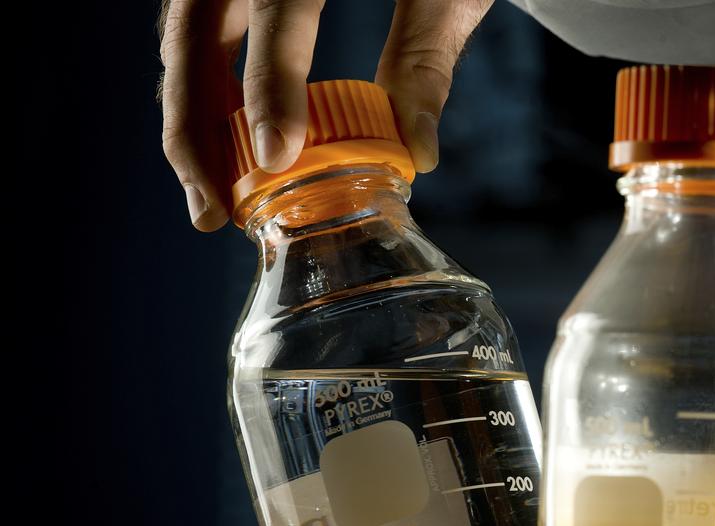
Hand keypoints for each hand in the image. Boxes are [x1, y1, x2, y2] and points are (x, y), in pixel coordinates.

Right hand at [159, 0, 494, 229]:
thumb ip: (423, 56)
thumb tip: (416, 153)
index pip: (276, 1)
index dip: (269, 81)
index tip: (275, 158)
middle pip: (194, 21)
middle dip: (195, 120)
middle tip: (212, 207)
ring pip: (183, 25)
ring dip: (189, 112)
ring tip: (209, 193)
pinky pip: (197, 20)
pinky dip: (203, 84)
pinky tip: (219, 142)